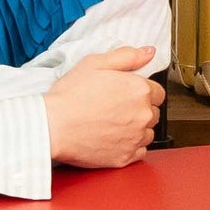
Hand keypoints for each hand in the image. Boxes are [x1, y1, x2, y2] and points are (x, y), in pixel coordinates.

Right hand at [43, 46, 161, 169]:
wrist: (52, 127)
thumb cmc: (70, 95)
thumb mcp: (95, 63)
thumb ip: (127, 56)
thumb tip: (148, 52)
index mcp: (139, 90)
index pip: (157, 92)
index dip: (140, 92)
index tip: (125, 94)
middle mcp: (143, 114)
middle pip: (153, 112)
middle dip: (139, 109)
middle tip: (114, 108)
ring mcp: (136, 138)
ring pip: (147, 132)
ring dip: (136, 128)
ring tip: (112, 124)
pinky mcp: (126, 157)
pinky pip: (139, 151)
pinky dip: (130, 146)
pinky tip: (112, 139)